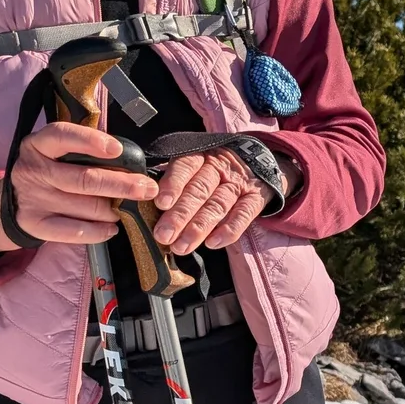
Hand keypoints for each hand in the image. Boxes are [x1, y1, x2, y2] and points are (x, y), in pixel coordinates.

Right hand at [0, 122, 158, 253]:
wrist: (11, 201)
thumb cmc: (50, 170)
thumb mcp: (57, 153)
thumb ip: (84, 152)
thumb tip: (130, 160)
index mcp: (38, 144)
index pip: (63, 136)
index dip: (91, 141)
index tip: (117, 150)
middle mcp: (32, 170)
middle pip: (85, 179)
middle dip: (121, 185)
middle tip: (147, 189)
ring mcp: (32, 198)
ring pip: (86, 207)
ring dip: (114, 210)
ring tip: (128, 209)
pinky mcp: (34, 224)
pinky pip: (74, 232)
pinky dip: (99, 232)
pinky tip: (112, 228)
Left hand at [152, 150, 270, 253]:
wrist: (258, 160)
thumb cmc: (215, 168)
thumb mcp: (196, 163)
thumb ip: (174, 179)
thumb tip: (146, 197)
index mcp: (200, 157)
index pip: (185, 167)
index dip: (173, 185)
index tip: (161, 204)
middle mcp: (219, 168)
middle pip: (199, 190)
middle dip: (180, 215)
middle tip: (164, 235)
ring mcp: (239, 184)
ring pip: (218, 205)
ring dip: (199, 228)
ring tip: (182, 246)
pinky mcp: (256, 198)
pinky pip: (243, 215)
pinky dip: (229, 230)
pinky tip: (213, 243)